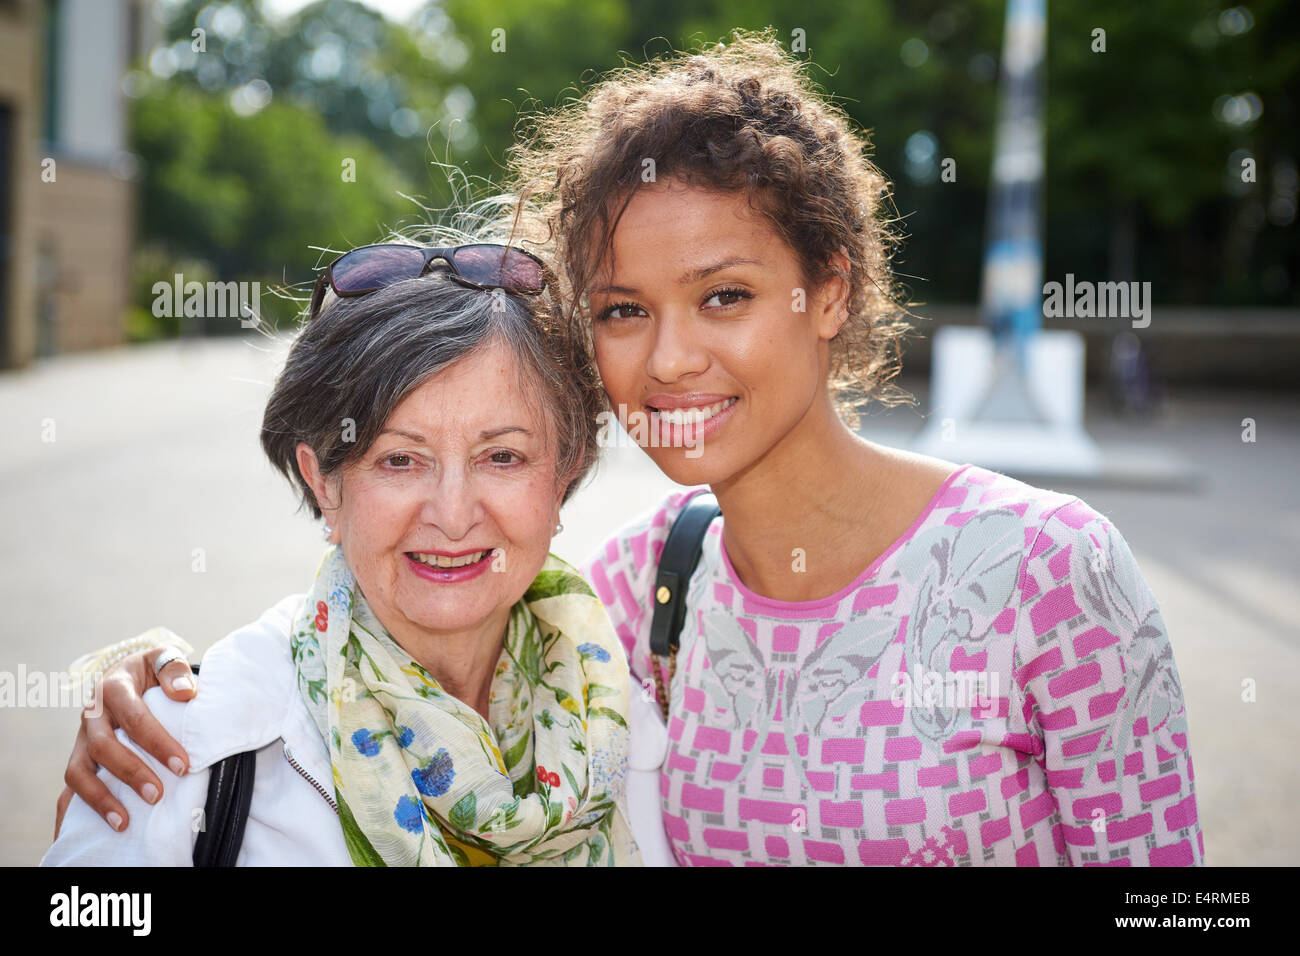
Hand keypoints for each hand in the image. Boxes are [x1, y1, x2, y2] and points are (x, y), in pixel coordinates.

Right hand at [54, 647, 196, 837]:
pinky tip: (92, 829)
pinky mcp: (79, 758)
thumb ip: (174, 670)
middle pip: (102, 747)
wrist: (125, 674)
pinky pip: (70, 786)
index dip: (157, 743)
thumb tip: (185, 692)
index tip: (182, 765)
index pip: (135, 718)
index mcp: (114, 688)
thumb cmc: (150, 671)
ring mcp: (81, 739)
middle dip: (130, 772)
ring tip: (124, 821)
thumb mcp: (162, 658)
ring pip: (77, 771)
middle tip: (157, 794)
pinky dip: (75, 809)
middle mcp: (92, 715)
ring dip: (99, 798)